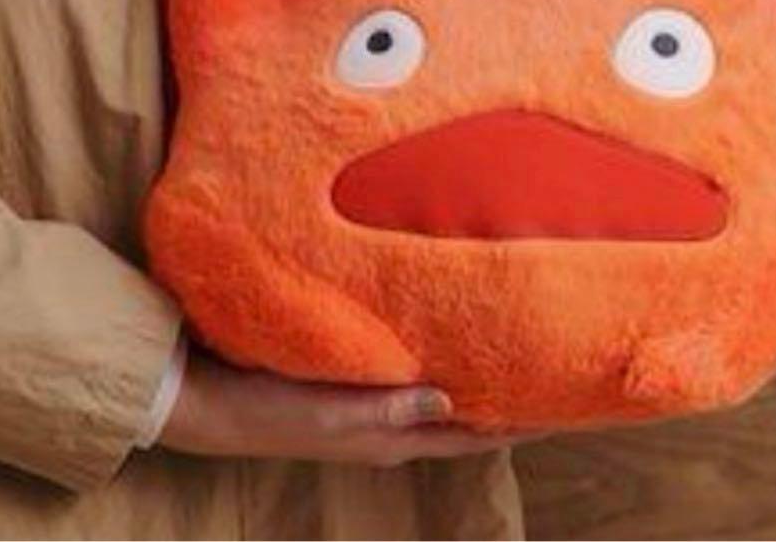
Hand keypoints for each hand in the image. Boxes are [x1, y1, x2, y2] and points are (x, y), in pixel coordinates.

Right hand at [160, 350, 530, 465]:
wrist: (213, 403)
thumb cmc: (270, 408)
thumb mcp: (330, 412)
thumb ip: (389, 407)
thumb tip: (450, 402)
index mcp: (390, 438)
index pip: (471, 435)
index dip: (517, 424)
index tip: (562, 408)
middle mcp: (389, 426)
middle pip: (463, 417)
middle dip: (506, 401)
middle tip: (550, 372)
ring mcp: (372, 407)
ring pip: (441, 396)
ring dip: (475, 381)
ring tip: (513, 353)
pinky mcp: (354, 386)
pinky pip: (412, 377)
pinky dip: (439, 364)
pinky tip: (447, 338)